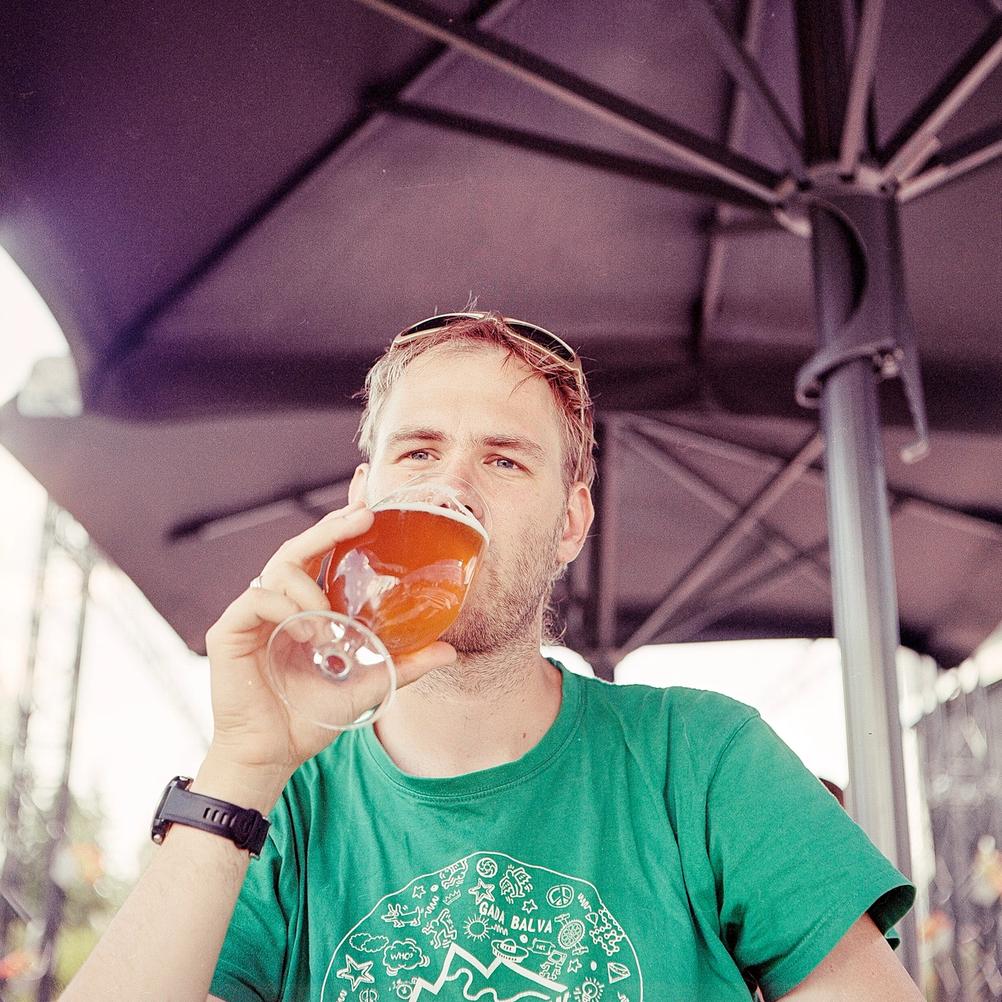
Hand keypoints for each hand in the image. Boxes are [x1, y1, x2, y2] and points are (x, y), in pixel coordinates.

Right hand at [203, 501, 456, 786]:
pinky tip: (309, 632)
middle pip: (302, 546)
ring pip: (279, 566)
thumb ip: (406, 664)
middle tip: (364, 514)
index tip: (368, 494)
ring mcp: (255, 613)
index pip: (325, 551)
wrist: (274, 754)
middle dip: (333, 526)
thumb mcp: (371, 684)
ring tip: (330, 617)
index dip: (343, 521)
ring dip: (311, 583)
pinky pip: (257, 598)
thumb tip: (450, 651)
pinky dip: (287, 608)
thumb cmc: (314, 715)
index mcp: (310, 605)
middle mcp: (282, 601)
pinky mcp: (230, 630)